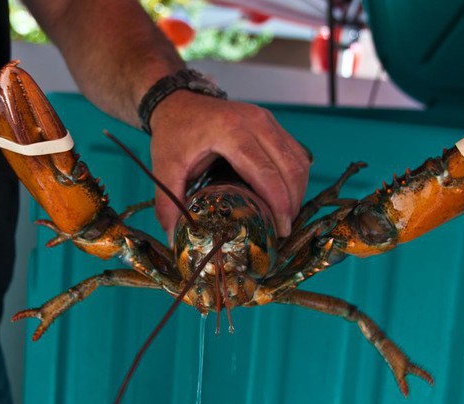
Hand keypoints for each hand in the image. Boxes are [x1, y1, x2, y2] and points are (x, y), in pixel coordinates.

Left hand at [149, 90, 311, 242]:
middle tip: (283, 229)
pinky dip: (295, 178)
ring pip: (298, 161)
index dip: (278, 204)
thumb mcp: (165, 166)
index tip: (280, 230)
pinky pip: (296, 154)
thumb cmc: (174, 132)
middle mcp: (256, 122)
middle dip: (292, 203)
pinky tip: (285, 197)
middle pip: (290, 168)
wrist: (178, 101)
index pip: (266, 172)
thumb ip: (167, 203)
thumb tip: (173, 241)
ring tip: (285, 216)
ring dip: (297, 191)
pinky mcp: (273, 124)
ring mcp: (268, 120)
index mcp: (231, 131)